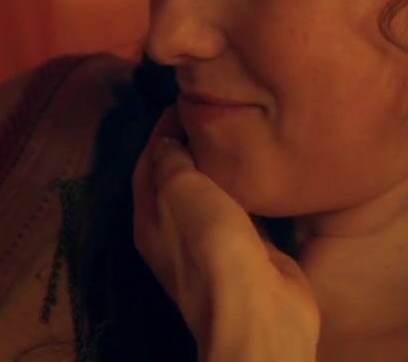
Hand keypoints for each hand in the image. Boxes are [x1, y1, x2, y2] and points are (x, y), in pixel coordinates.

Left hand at [132, 104, 319, 360]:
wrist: (256, 306)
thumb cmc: (210, 243)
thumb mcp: (181, 191)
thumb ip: (172, 161)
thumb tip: (167, 142)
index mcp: (148, 221)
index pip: (146, 165)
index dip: (159, 133)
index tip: (181, 102)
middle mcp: (174, 235)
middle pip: (177, 181)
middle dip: (190, 147)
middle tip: (213, 113)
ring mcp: (212, 246)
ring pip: (211, 197)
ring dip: (220, 169)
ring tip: (237, 133)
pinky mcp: (248, 253)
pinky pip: (242, 212)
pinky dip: (246, 190)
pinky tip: (260, 171)